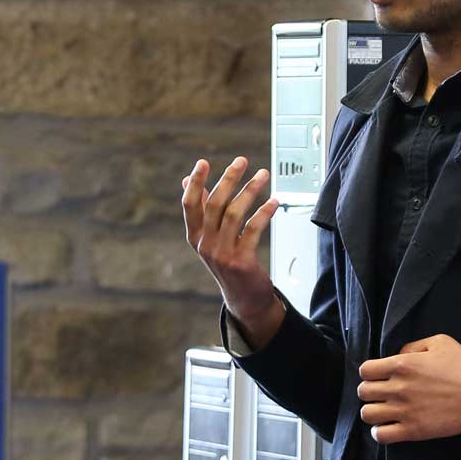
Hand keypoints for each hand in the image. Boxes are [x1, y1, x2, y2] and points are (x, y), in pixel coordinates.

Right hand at [182, 157, 283, 345]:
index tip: (202, 163)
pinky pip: (253, 230)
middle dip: (228, 179)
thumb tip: (186, 180)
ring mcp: (222, 254)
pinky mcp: (241, 261)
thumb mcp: (210, 236)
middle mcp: (205, 244)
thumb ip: (201, 209)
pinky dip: (264, 212)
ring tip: (263, 175)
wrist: (244, 297)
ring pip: (235, 214)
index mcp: (195, 236)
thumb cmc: (228, 261)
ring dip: (250, 191)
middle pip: (214, 205)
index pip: (190, 205)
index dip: (195, 183)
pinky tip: (274, 201)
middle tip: (241, 161)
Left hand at [356, 335, 460, 444]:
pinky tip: (390, 427)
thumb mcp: (440, 342)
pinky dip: (380, 432)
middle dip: (371, 392)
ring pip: (367, 414)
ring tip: (385, 411)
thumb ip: (413, 346)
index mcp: (403, 364)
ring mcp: (404, 410)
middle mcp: (399, 387)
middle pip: (363, 392)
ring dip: (374, 412)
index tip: (379, 377)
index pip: (365, 370)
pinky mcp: (413, 430)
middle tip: (383, 394)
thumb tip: (397, 355)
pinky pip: (381, 435)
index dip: (370, 373)